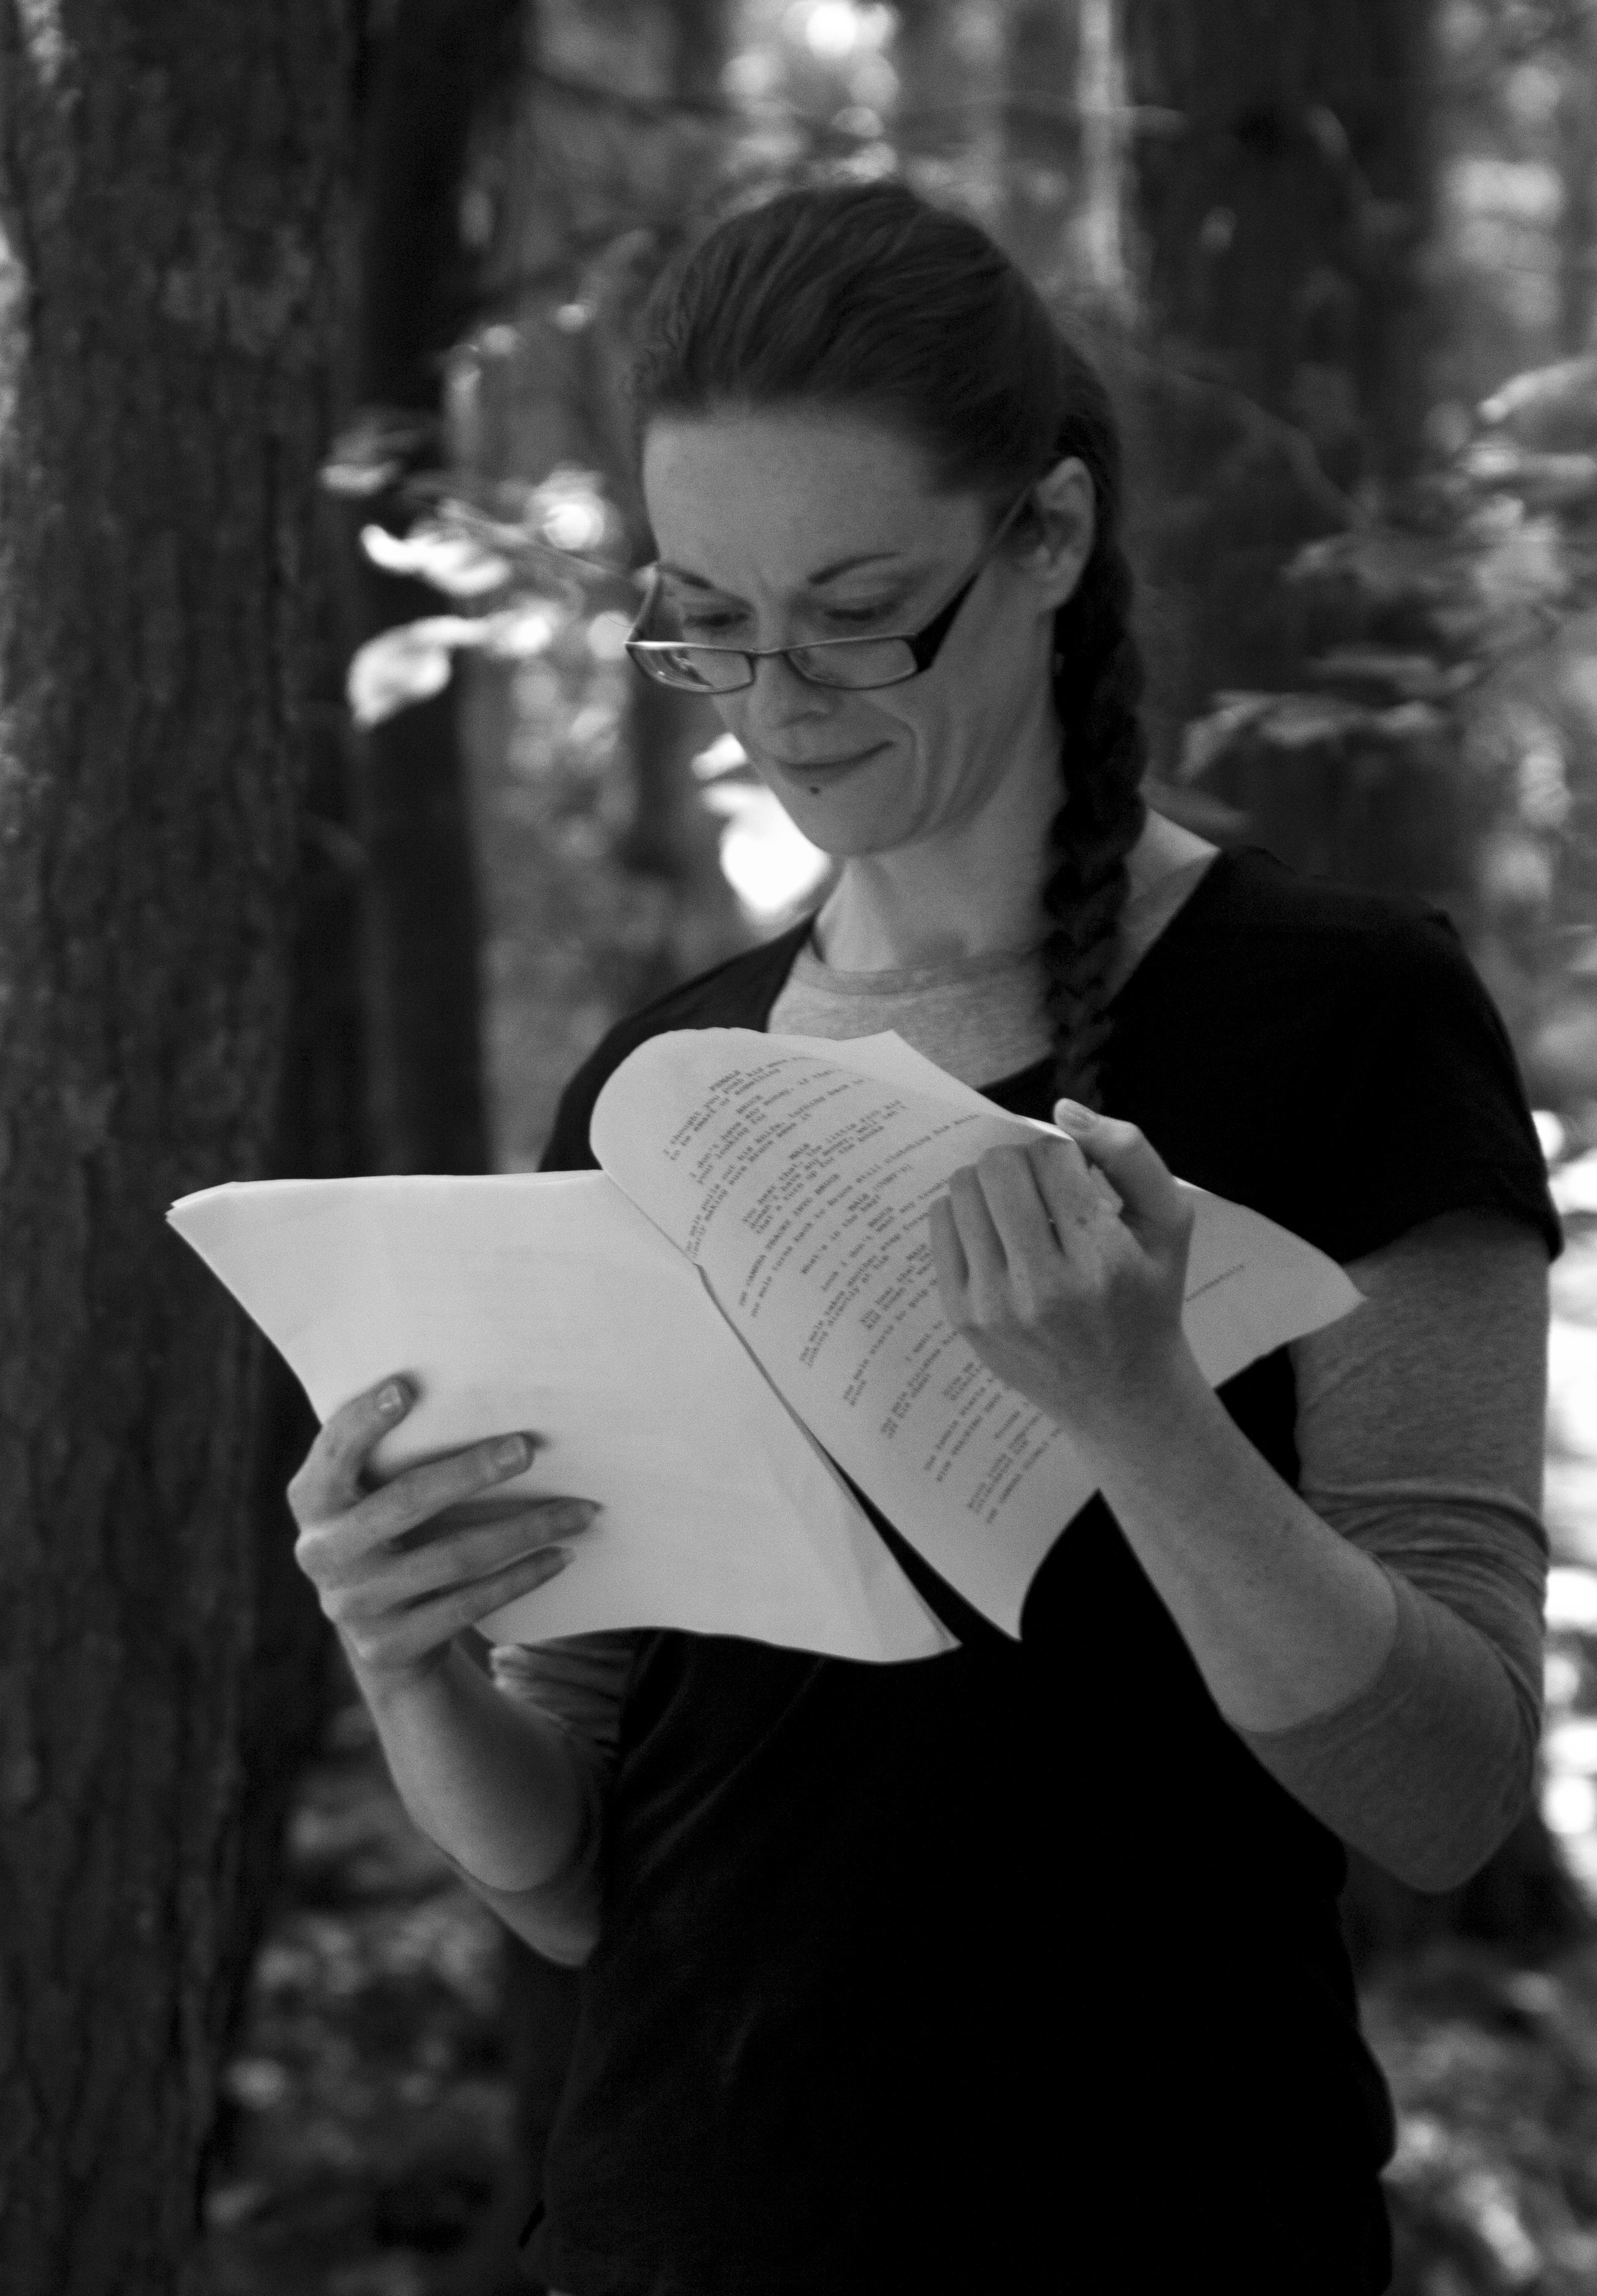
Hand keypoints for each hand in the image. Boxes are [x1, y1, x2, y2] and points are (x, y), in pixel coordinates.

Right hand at [288, 1377, 600, 1685]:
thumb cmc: (391, 1532)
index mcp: (312, 1501)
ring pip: (454, 1557)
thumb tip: (485, 1400)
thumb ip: (394, 1457)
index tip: (405, 1388)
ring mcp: (354, 1603)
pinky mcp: (390, 1644)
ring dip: (524, 1530)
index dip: (363, 1421)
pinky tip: (561, 1555)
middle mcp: (324, 1551)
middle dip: (470, 1471)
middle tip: (527, 1448)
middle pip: (406, 1502)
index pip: (334, 1453)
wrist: (381, 1635)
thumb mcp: (372, 1497)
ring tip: (579, 1510)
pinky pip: (470, 1604)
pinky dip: (522, 1576)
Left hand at [926, 1101, 1195, 1445]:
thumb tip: (1064, 1109)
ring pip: (964, 1189)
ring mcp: (995, 1305)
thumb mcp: (1168, 1222)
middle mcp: (1044, 1286)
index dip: (1065, 1154)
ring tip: (1019, 1209)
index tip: (1078, 1181)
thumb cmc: (1148, 1297)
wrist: (1121, 1393)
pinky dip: (964, 1212)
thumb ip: (1129, 1153)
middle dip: (1022, 1161)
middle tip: (1042, 1188)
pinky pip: (940, 1224)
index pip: (1053, 1156)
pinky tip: (996, 1234)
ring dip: (990, 1183)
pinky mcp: (962, 1317)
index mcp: (1101, 1258)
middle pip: (999, 1167)